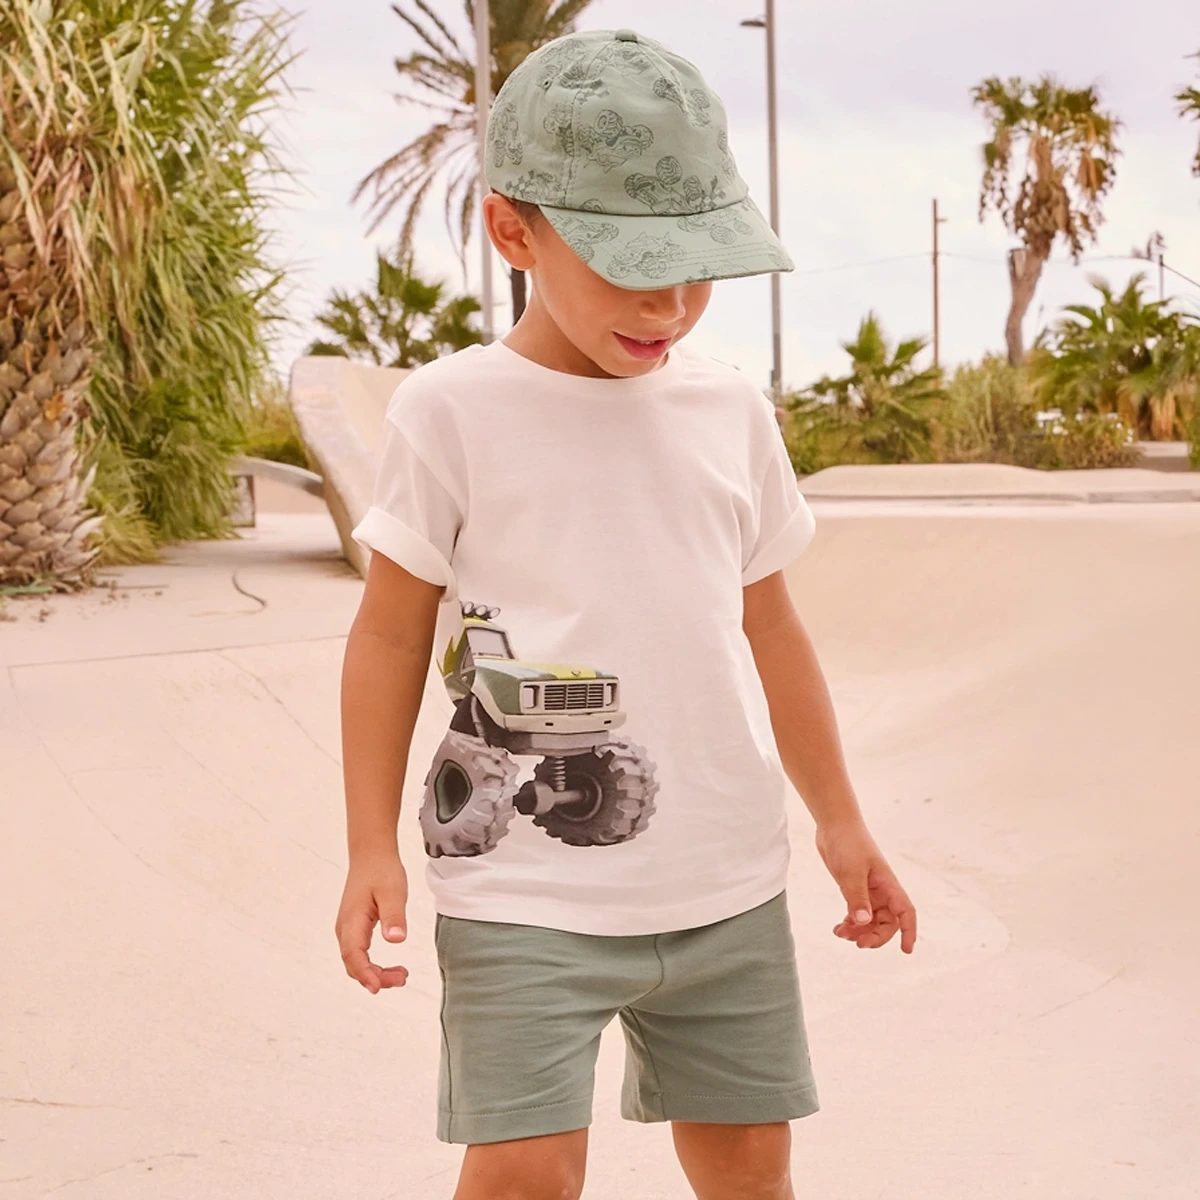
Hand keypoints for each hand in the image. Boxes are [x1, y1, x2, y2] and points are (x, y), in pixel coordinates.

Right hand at [335, 849, 409, 992]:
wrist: (371, 854)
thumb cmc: (381, 870)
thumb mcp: (393, 891)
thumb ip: (394, 915)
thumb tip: (396, 939)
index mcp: (352, 921)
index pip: (354, 955)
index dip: (365, 974)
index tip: (379, 987)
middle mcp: (345, 928)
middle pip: (353, 964)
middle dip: (375, 978)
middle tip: (402, 979)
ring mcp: (347, 929)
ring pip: (355, 961)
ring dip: (374, 973)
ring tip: (401, 975)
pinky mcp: (354, 927)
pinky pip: (358, 954)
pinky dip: (372, 966)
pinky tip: (389, 968)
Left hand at [815, 818, 916, 953]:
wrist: (834, 824)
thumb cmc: (848, 843)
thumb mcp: (851, 871)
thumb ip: (856, 896)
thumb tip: (863, 921)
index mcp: (888, 884)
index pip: (905, 912)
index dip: (909, 931)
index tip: (906, 951)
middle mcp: (881, 890)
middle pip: (887, 922)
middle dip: (875, 936)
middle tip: (858, 944)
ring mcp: (868, 890)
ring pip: (870, 920)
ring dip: (859, 931)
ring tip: (840, 933)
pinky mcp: (853, 889)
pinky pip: (857, 913)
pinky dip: (850, 923)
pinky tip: (838, 928)